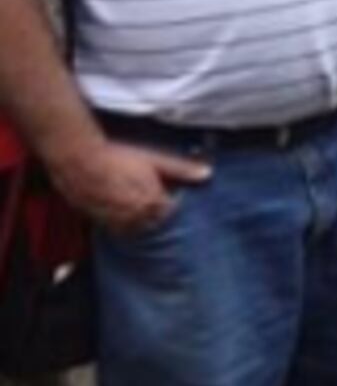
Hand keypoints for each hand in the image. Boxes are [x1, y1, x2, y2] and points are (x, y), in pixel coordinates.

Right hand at [49, 138, 210, 234]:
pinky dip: (122, 222)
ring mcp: (116, 221)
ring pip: (135, 228)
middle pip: (154, 223)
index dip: (171, 201)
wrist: (78, 159)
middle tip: (152, 199)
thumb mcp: (154, 159)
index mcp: (153, 203)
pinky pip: (116, 228)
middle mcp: (136, 217)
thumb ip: (181, 170)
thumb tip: (208, 174)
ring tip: (136, 203)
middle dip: (156, 214)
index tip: (170, 192)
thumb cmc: (118, 156)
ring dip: (139, 220)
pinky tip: (120, 208)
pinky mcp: (99, 220)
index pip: (171, 212)